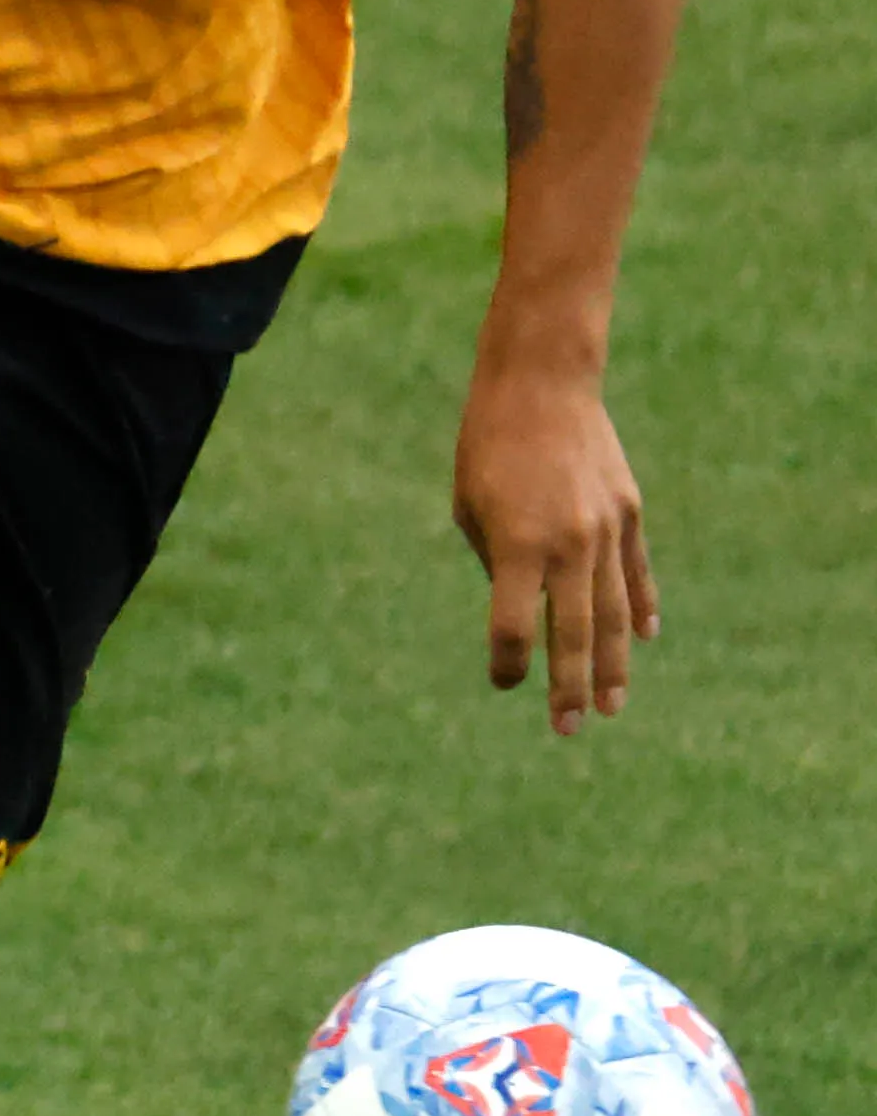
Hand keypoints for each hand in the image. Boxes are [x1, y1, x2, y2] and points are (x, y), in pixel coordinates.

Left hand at [452, 356, 656, 734]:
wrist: (541, 386)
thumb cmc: (487, 448)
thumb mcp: (470, 509)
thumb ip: (496, 564)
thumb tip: (525, 609)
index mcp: (518, 547)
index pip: (514, 626)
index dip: (508, 662)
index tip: (504, 684)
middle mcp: (569, 545)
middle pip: (573, 633)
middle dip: (570, 686)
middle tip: (569, 728)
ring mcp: (607, 530)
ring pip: (613, 613)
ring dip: (614, 664)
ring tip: (611, 707)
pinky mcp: (630, 512)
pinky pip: (636, 573)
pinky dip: (641, 608)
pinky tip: (644, 640)